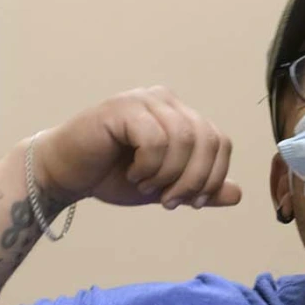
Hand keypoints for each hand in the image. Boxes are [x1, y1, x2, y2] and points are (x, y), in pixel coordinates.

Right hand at [31, 86, 241, 208]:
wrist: (66, 174)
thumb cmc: (112, 176)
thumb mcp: (165, 187)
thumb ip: (200, 189)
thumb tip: (237, 194)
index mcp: (181, 115)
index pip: (220, 142)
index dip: (213, 176)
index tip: (192, 203)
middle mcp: (166, 101)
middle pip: (207, 140)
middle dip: (194, 180)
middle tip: (170, 202)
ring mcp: (144, 100)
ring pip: (184, 139)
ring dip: (169, 175)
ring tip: (146, 187)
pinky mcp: (122, 108)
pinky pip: (156, 138)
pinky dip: (149, 166)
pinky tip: (133, 174)